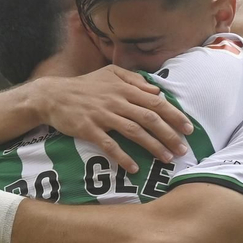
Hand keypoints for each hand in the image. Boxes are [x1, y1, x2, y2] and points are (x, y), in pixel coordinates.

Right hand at [34, 67, 192, 172]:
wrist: (53, 96)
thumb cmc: (85, 86)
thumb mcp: (111, 74)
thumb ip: (135, 80)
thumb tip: (157, 91)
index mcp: (124, 88)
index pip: (156, 102)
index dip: (174, 116)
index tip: (188, 128)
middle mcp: (116, 101)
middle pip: (149, 118)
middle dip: (169, 135)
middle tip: (182, 149)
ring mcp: (102, 115)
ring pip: (134, 132)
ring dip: (152, 146)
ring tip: (166, 159)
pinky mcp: (88, 129)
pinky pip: (109, 145)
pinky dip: (122, 157)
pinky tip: (134, 168)